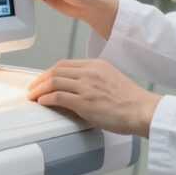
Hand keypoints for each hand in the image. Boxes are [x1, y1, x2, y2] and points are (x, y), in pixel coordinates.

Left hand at [28, 59, 161, 137]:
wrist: (142, 110)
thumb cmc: (131, 101)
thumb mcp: (111, 80)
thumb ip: (93, 80)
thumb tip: (75, 89)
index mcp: (96, 65)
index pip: (65, 64)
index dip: (50, 72)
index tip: (43, 80)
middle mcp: (90, 72)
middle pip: (56, 70)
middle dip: (40, 80)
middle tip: (33, 88)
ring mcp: (87, 86)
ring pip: (54, 81)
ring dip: (39, 89)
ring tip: (33, 97)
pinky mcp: (85, 102)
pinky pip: (58, 96)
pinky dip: (46, 98)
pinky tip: (43, 102)